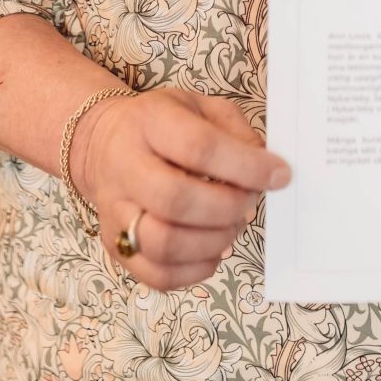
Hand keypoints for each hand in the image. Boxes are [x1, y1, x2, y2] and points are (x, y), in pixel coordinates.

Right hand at [71, 85, 290, 289]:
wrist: (101, 144)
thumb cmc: (159, 124)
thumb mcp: (197, 106)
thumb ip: (234, 128)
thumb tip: (264, 163)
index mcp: (149, 123)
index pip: (198, 148)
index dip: (245, 166)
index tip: (278, 174)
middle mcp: (125, 167)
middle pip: (176, 200)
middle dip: (228, 207)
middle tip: (249, 202)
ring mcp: (115, 211)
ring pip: (164, 244)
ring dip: (213, 241)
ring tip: (232, 225)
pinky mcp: (115, 246)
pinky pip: (157, 275)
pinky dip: (196, 270)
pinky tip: (213, 248)